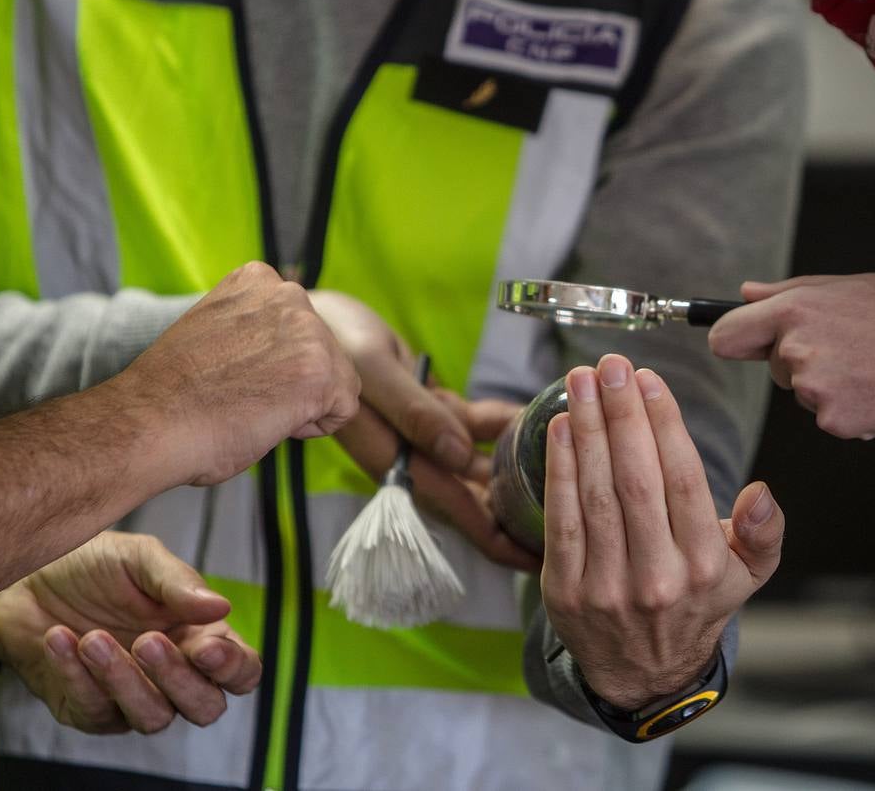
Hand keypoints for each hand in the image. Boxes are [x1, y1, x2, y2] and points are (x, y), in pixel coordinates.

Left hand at [0, 532, 260, 734]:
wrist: (21, 580)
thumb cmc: (89, 566)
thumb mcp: (137, 558)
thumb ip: (178, 582)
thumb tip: (221, 605)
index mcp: (199, 635)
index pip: (240, 670)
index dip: (232, 668)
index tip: (206, 647)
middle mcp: (172, 673)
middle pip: (205, 706)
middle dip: (178, 678)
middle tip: (147, 641)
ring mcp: (132, 697)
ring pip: (153, 717)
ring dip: (124, 679)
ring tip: (91, 637)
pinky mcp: (89, 710)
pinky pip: (96, 711)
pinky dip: (77, 675)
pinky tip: (60, 640)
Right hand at [114, 262, 361, 486]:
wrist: (150, 423)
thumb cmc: (173, 392)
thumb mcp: (218, 329)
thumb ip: (255, 326)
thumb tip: (280, 348)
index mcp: (258, 279)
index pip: (299, 329)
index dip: (273, 363)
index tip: (233, 372)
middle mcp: (288, 294)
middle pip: (324, 352)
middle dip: (294, 382)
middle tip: (244, 394)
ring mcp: (308, 331)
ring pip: (337, 380)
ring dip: (302, 404)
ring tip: (253, 405)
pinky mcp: (322, 371)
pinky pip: (343, 410)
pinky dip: (312, 427)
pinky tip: (269, 419)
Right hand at [309, 289, 539, 570]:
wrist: (309, 315)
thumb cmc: (332, 339)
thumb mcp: (373, 371)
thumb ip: (416, 414)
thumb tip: (462, 457)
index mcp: (396, 459)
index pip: (456, 508)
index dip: (496, 538)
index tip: (536, 560)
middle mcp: (412, 455)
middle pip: (474, 494)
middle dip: (516, 512)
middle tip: (566, 525)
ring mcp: (421, 433)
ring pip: (478, 460)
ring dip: (516, 465)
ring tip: (564, 470)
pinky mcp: (426, 407)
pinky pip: (471, 424)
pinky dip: (500, 422)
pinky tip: (531, 416)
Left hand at [540, 354, 783, 710]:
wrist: (644, 674)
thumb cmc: (695, 605)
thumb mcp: (749, 575)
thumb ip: (765, 533)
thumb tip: (761, 493)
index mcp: (704, 565)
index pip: (682, 480)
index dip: (663, 424)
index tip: (648, 379)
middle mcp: (657, 577)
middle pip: (635, 479)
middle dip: (621, 414)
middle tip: (611, 365)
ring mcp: (608, 586)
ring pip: (596, 493)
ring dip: (586, 430)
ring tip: (582, 381)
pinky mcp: (567, 591)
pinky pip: (561, 519)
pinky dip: (559, 469)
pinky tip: (561, 428)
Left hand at [708, 274, 874, 438]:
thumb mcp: (848, 286)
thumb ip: (788, 291)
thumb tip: (745, 294)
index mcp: (794, 309)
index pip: (726, 336)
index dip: (736, 341)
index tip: (747, 346)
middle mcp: (795, 348)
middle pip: (773, 367)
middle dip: (802, 361)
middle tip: (852, 349)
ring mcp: (813, 387)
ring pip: (803, 392)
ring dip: (829, 386)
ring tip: (872, 367)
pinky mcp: (834, 420)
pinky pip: (828, 417)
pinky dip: (850, 411)